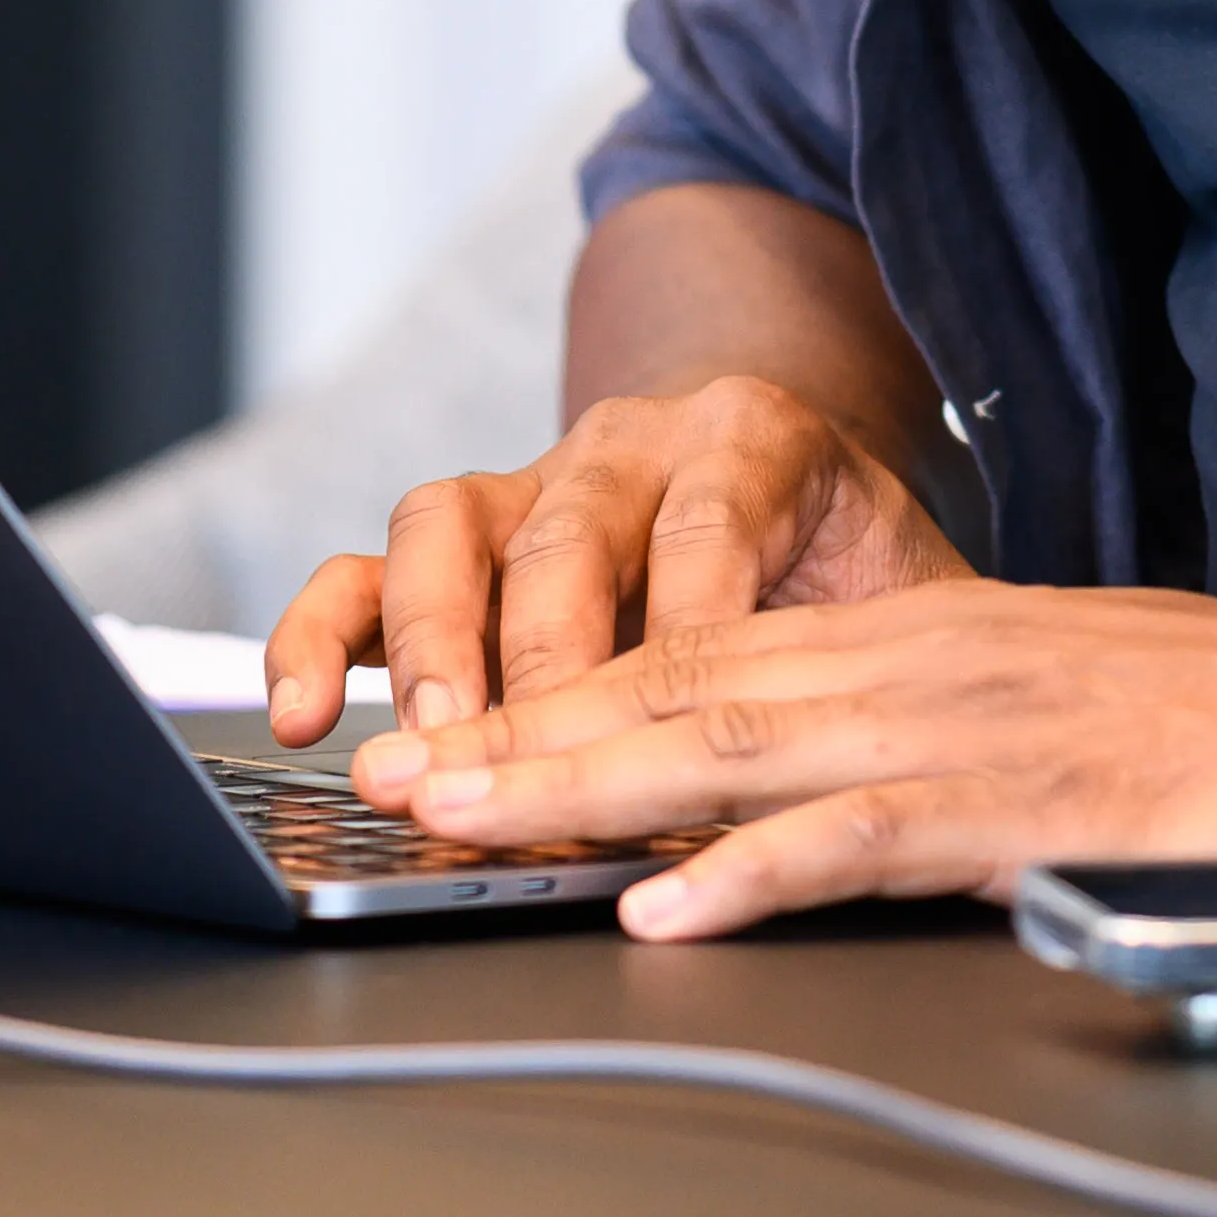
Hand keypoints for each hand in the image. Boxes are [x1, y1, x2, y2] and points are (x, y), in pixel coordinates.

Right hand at [260, 378, 973, 746]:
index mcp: (758, 437)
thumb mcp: (905, 600)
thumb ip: (898, 662)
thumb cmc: (853, 572)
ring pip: (452, 529)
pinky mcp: (460, 537)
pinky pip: (367, 568)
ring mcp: (531, 484)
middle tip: (527, 759)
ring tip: (425, 745)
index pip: (714, 528)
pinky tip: (308, 712)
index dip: (690, 630)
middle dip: (543, 659)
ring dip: (432, 646)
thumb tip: (907, 779)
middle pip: (571, 538)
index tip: (682, 726)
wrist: (791, 490)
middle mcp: (630, 443)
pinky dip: (324, 634)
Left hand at [361, 578, 1216, 936]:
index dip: (564, 700)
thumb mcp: (1058, 706)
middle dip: (521, 738)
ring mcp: (975, 725)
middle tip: (389, 781)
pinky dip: (752, 871)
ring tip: (465, 823)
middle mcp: (927, 659)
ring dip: (582, 789)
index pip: (705, 660)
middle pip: (680, 692)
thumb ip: (937, 740)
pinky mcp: (1035, 806)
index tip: (452, 739)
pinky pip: (868, 836)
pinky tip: (667, 906)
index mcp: (929, 636)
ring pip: (736, 748)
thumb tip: (822, 802)